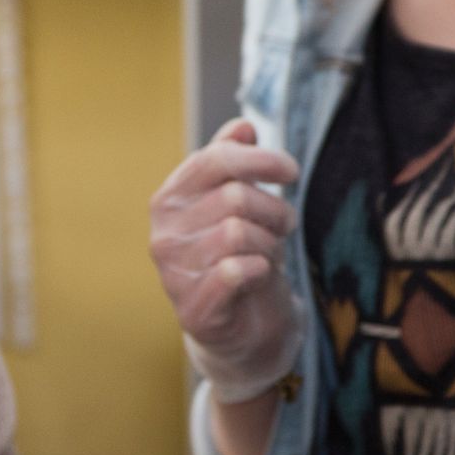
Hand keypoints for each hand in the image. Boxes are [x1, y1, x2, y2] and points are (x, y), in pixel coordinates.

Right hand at [148, 118, 303, 401]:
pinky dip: (259, 269)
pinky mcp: (193, 310)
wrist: (244, 329)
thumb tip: (243, 126)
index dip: (260, 160)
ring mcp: (173, 273)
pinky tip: (258, 276)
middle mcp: (163, 234)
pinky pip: (237, 271)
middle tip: (283, 228)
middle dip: (274, 210)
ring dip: (269, 243)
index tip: (291, 172)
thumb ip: (234, 161)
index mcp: (169, 198)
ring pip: (239, 233)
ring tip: (268, 254)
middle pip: (236, 196)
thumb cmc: (241, 256)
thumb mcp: (239, 203)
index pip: (214, 159)